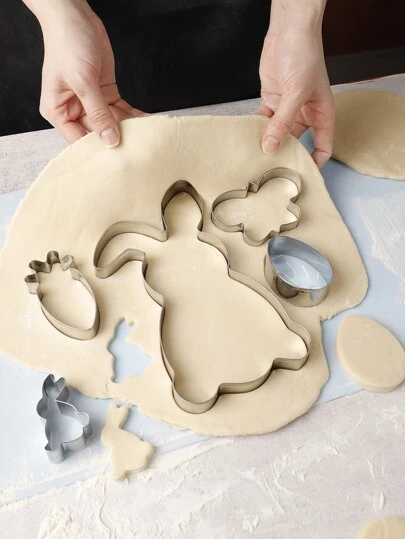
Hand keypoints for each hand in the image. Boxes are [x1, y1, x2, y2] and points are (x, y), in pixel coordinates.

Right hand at [36, 0, 143, 145]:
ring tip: (146, 137)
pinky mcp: (104, 93)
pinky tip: (146, 122)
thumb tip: (110, 140)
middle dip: (117, 138)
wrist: (74, 15)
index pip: (79, 140)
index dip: (98, 149)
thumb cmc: (67, 43)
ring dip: (129, 128)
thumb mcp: (83, 81)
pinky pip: (120, 110)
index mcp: (58, 112)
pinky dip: (133, 115)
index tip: (118, 157)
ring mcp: (90, 102)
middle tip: (137, 148)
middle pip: (98, 133)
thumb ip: (98, 112)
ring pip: (112, 122)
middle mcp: (74, 110)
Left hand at [258, 1, 334, 167]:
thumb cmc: (305, 54)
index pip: (322, 145)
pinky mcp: (271, 101)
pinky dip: (256, 128)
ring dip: (267, 142)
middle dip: (285, 154)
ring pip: (277, 133)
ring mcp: (287, 108)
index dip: (314, 161)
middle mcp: (305, 113)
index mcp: (321, 114)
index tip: (301, 174)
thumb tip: (270, 147)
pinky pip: (263, 121)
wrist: (289, 30)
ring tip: (256, 157)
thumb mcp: (296, 92)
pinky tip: (248, 138)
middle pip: (296, 142)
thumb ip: (283, 122)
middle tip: (271, 169)